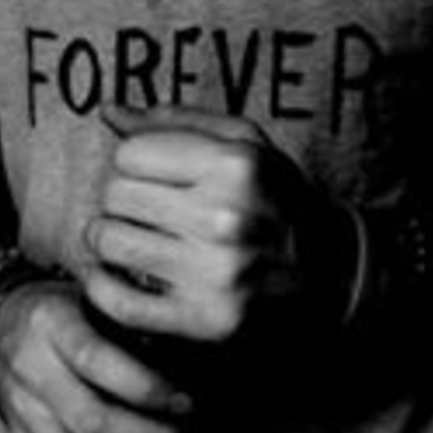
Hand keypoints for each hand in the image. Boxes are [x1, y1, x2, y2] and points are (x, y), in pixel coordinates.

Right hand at [0, 277, 193, 432]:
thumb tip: (191, 353)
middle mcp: (31, 370)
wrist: (1, 320)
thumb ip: (128, 320)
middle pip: (88, 421)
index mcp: (51, 323)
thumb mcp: (90, 293)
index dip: (144, 386)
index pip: (95, 359)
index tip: (185, 400)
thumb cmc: (66, 305)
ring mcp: (22, 414)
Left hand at [82, 106, 354, 347]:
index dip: (134, 161)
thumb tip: (108, 112)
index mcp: (234, 166)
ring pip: (110, 242)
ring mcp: (214, 273)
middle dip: (122, 198)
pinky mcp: (204, 320)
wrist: (328, 270)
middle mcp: (224, 218)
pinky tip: (115, 275)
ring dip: (109, 238)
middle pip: (116, 196)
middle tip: (144, 207)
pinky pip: (119, 302)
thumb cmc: (276, 195)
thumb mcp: (244, 142)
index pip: (130, 153)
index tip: (151, 173)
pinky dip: (103, 287)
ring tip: (133, 236)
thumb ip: (175, 121)